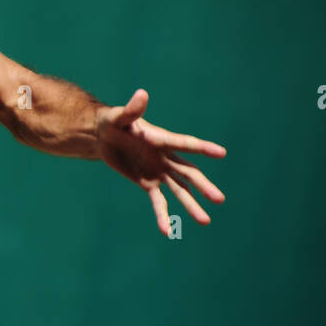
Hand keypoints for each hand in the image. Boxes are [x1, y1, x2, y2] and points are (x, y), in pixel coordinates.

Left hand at [95, 89, 226, 236]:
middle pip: (188, 173)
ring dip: (191, 205)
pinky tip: (166, 231)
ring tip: (205, 221)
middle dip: (203, 186)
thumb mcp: (118, 117)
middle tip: (219, 199)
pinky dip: (162, 215)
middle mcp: (165, 157)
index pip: (184, 144)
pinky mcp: (147, 183)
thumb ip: (131, 109)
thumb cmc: (113, 122)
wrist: (103, 137)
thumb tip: (141, 94)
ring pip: (179, 190)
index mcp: (161, 139)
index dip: (202, 148)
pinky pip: (157, 201)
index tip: (222, 153)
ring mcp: (158, 171)